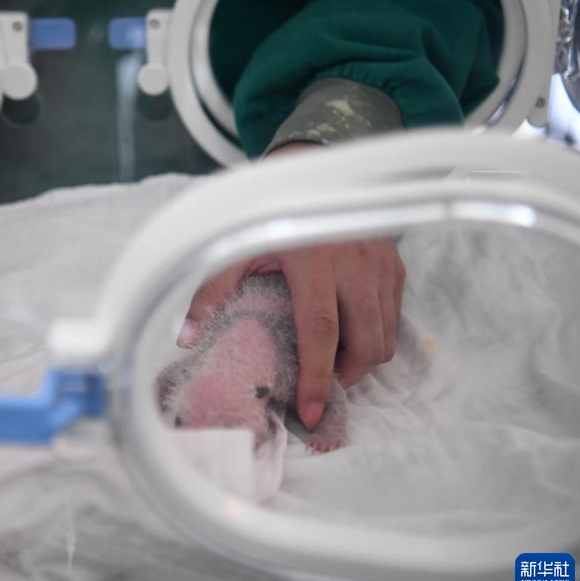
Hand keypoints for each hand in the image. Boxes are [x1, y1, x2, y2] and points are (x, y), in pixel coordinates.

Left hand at [181, 143, 405, 429]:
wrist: (312, 166)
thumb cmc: (269, 210)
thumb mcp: (235, 246)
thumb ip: (210, 291)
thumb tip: (184, 338)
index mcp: (313, 262)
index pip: (320, 333)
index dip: (318, 379)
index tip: (312, 414)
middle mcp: (355, 264)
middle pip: (366, 343)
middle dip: (348, 377)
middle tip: (323, 388)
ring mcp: (381, 264)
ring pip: (387, 334)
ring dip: (364, 359)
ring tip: (335, 363)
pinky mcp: (395, 262)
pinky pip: (395, 313)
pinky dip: (378, 333)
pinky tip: (351, 333)